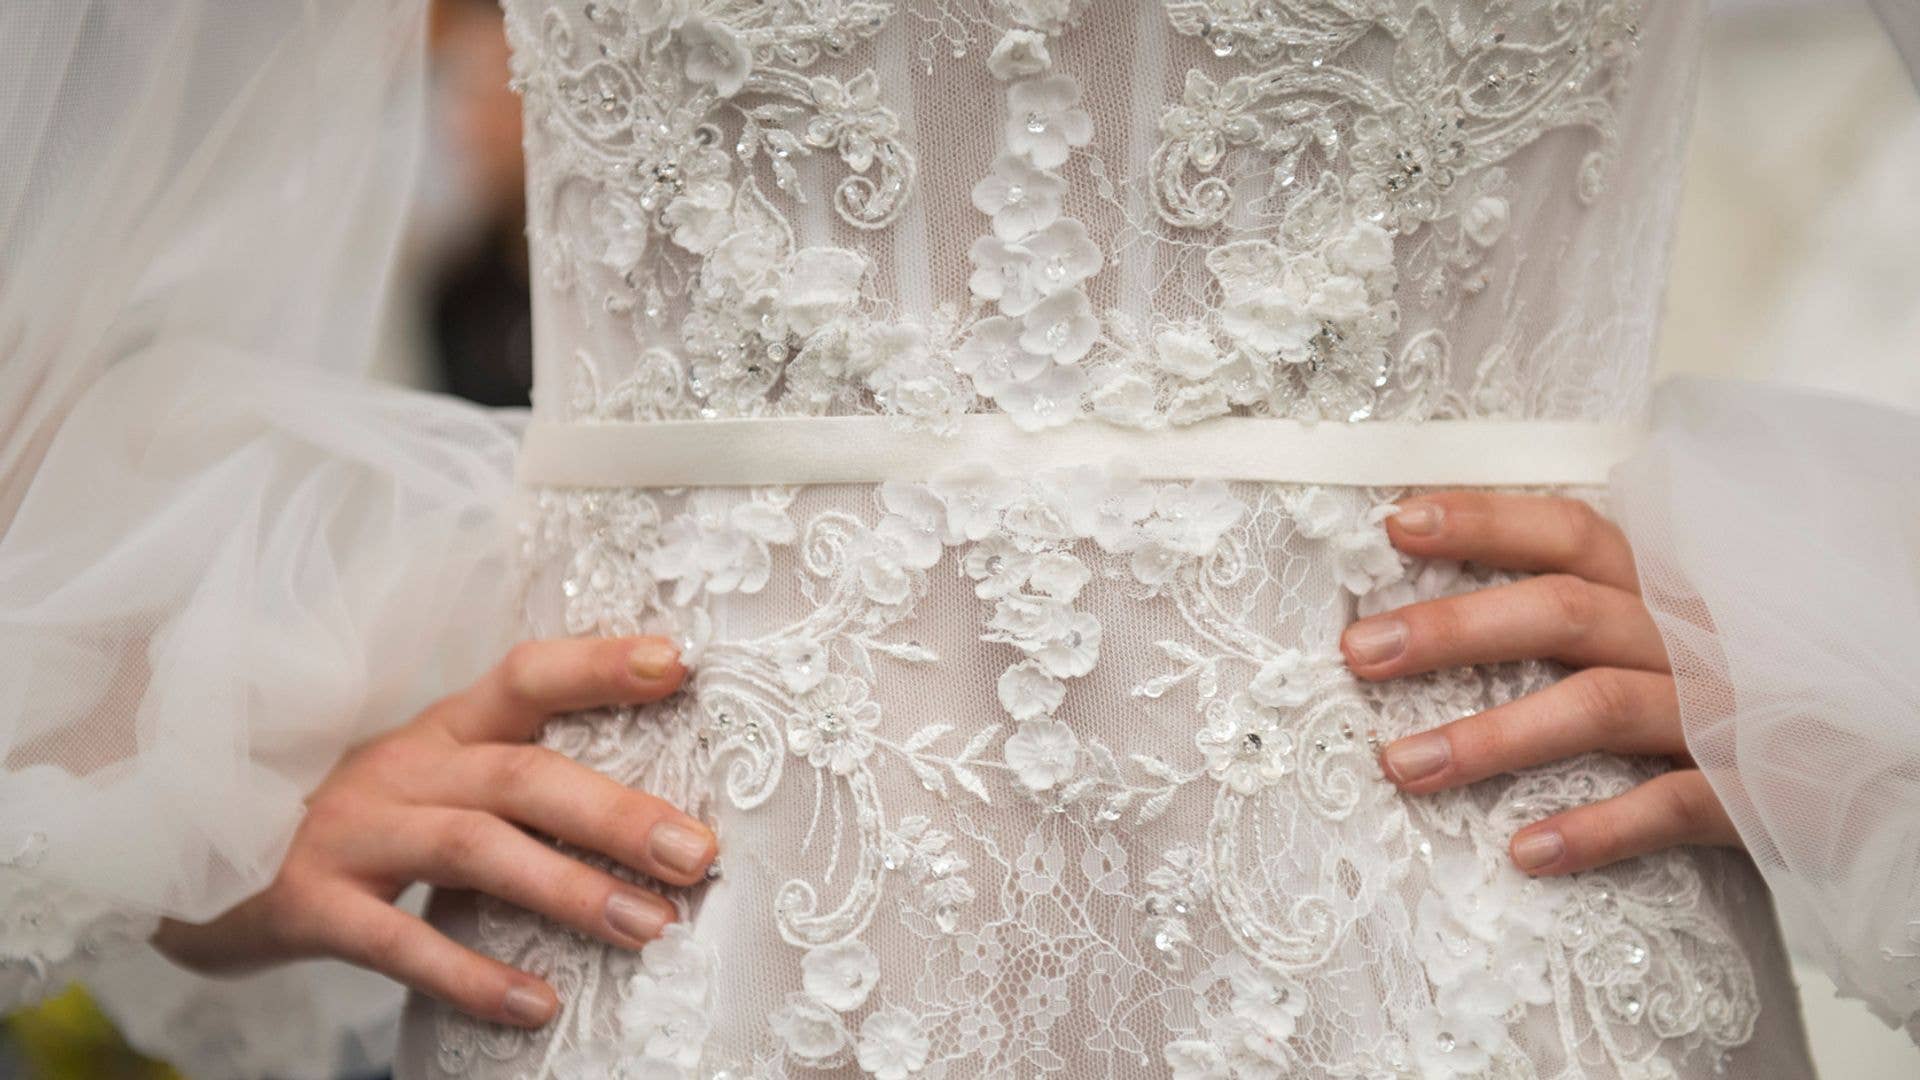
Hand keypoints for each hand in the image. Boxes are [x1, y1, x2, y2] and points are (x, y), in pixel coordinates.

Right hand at [152, 635, 714, 1027]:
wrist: (188, 847)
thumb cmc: (353, 819)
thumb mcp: (428, 777)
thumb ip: (512, 780)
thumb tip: (651, 813)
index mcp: (441, 728)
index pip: (526, 674)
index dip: (599, 664)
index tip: (681, 663)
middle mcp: (404, 766)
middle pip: (522, 773)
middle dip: (618, 813)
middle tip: (701, 853)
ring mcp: (353, 831)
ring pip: (474, 847)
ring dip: (569, 888)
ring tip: (651, 926)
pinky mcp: (308, 902)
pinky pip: (399, 941)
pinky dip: (471, 974)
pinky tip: (538, 1005)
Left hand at [1341, 492, 1737, 875]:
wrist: (1881, 742)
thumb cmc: (1743, 677)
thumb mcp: (1672, 619)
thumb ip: (1586, 602)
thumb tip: (1444, 598)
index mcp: (1665, 584)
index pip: (1570, 531)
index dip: (1485, 522)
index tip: (1395, 524)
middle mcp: (1689, 635)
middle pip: (1563, 612)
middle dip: (1455, 629)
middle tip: (1359, 654)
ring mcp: (1722, 712)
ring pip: (1601, 709)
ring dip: (1494, 737)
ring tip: (1402, 766)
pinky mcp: (1755, 792)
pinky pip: (1672, 808)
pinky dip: (1598, 830)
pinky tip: (1525, 852)